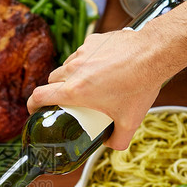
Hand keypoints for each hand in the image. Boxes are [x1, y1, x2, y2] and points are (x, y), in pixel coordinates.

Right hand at [27, 29, 165, 149]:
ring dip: (71, 76)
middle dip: (55, 91)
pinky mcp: (92, 41)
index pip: (39, 96)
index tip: (35, 110)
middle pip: (51, 81)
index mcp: (75, 91)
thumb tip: (110, 145)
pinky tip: (103, 67)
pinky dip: (86, 61)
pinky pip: (81, 53)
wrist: (154, 53)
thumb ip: (118, 140)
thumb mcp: (130, 121)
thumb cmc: (140, 85)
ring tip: (90, 83)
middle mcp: (74, 70)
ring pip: (66, 66)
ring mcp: (82, 53)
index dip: (32, 105)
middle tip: (69, 100)